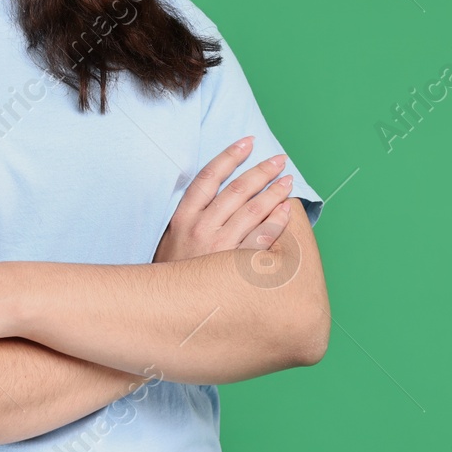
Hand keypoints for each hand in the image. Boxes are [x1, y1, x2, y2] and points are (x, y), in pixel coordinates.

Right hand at [152, 137, 294, 263]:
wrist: (164, 309)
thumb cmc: (171, 273)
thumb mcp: (170, 240)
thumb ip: (190, 217)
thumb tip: (213, 191)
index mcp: (183, 218)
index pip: (208, 177)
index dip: (229, 156)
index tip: (247, 142)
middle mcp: (200, 228)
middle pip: (236, 190)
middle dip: (260, 171)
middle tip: (279, 160)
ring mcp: (218, 248)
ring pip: (252, 211)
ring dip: (273, 193)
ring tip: (287, 182)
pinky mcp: (233, 267)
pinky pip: (261, 239)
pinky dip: (276, 222)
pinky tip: (286, 211)